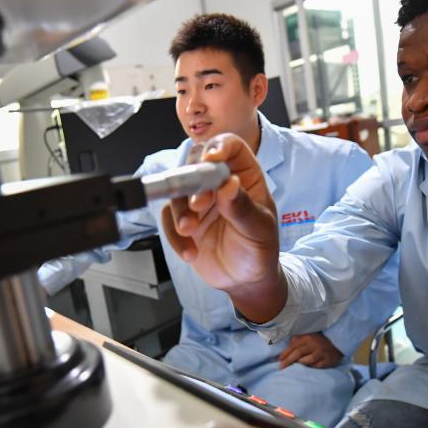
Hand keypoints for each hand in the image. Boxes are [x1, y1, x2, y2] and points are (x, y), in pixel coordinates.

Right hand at [161, 134, 286, 322]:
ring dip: (180, 210)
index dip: (220, 147)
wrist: (245, 281)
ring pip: (177, 189)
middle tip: (198, 205)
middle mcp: (219, 182)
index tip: (211, 159)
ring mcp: (199, 200)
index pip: (232, 147)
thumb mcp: (259, 230)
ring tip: (189, 231)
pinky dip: (174, 235)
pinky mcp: (184, 219)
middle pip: (197, 161)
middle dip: (193, 180)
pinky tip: (190, 252)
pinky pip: (167, 217)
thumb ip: (243, 208)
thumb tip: (229, 184)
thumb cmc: (260, 250)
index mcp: (245, 175)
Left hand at [278, 332, 343, 368]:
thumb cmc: (319, 340)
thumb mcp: (308, 336)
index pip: (293, 346)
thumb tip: (286, 346)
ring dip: (300, 364)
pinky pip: (316, 366)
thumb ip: (297, 340)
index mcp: (307, 338)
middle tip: (280, 367)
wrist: (337, 343)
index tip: (278, 360)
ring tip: (295, 367)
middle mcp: (314, 345)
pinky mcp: (327, 361)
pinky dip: (311, 367)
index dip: (285, 353)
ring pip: (307, 360)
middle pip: (298, 353)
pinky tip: (307, 369)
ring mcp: (321, 353)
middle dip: (288, 361)